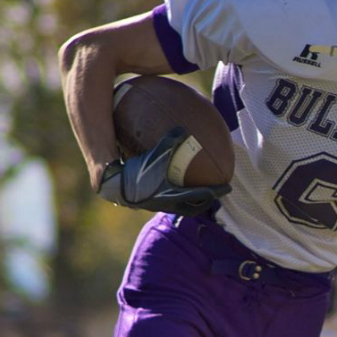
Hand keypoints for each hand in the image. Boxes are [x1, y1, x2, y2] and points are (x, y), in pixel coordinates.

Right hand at [96, 127, 229, 215]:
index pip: (200, 196)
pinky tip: (169, 180)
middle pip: (193, 206)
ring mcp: (155, 205)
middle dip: (206, 201)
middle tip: (217, 193)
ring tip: (198, 191)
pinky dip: (172, 192)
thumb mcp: (154, 155)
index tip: (227, 187)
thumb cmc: (133, 170)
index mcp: (172, 196)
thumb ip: (169, 143)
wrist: (110, 184)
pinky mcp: (145, 202)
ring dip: (190, 200)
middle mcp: (166, 204)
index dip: (215, 192)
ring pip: (179, 205)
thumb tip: (183, 130)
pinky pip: (165, 198)